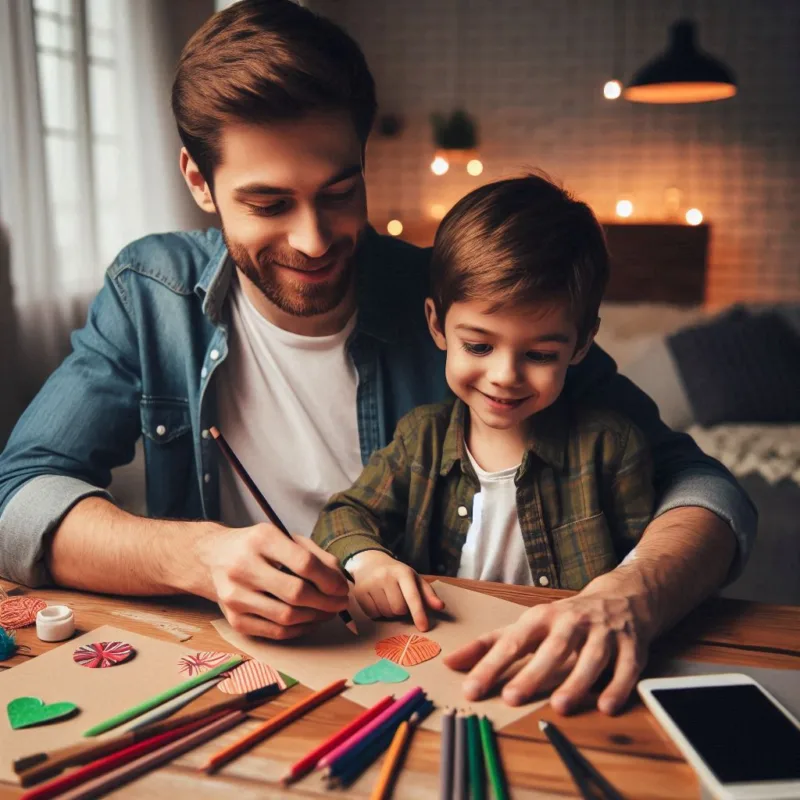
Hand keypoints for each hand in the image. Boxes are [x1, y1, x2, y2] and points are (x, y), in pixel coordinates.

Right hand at [194, 522, 349, 639]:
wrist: (213, 557)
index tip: (342, 587)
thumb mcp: (285, 538)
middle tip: (340, 602)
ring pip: (286, 616)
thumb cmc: (258, 547)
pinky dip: (299, 629)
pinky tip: (310, 621)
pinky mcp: (233, 619)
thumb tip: (340, 580)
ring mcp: (235, 596)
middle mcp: (243, 567)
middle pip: (296, 593)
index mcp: (261, 540)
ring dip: (315, 618)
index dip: (329, 580)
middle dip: (326, 602)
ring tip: (328, 611)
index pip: (303, 563)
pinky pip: (274, 632)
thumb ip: (316, 555)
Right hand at [347, 550, 444, 631]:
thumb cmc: (397, 575)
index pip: (412, 596)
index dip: (418, 613)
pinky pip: (372, 614)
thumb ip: (428, 594)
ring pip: (386, 613)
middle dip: (402, 610)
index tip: (424, 628)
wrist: (370, 563)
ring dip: (390, 612)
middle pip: (399, 609)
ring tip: (387, 599)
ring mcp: (371, 583)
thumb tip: (440, 607)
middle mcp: (386, 576)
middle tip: (399, 600)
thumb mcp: (414, 579)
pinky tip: (377, 601)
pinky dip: (377, 613)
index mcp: (403, 572)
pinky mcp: (359, 592)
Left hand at [444, 589, 651, 714]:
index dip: (491, 665)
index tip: (471, 689)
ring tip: (561, 706)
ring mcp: (603, 633)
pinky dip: (617, 687)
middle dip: (533, 673)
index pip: (512, 642)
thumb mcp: (527, 624)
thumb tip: (450, 662)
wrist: (622, 597)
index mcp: (542, 617)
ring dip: (577, 681)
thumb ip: (489, 645)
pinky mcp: (631, 646)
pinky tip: (606, 706)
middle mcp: (572, 623)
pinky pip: (626, 668)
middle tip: (513, 697)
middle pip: (552, 648)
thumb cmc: (565, 618)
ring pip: (591, 657)